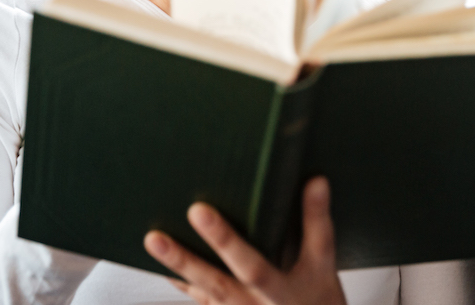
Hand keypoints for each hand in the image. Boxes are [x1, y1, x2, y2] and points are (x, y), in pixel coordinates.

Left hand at [143, 177, 345, 304]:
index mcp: (278, 291)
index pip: (250, 265)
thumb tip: (316, 181)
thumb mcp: (324, 263)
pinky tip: (163, 265)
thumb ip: (317, 222)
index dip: (225, 240)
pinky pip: (199, 298)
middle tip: (154, 237)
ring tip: (150, 242)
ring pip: (200, 291)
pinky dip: (180, 281)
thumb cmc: (319, 299)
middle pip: (213, 282)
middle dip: (184, 259)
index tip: (199, 212)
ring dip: (175, 268)